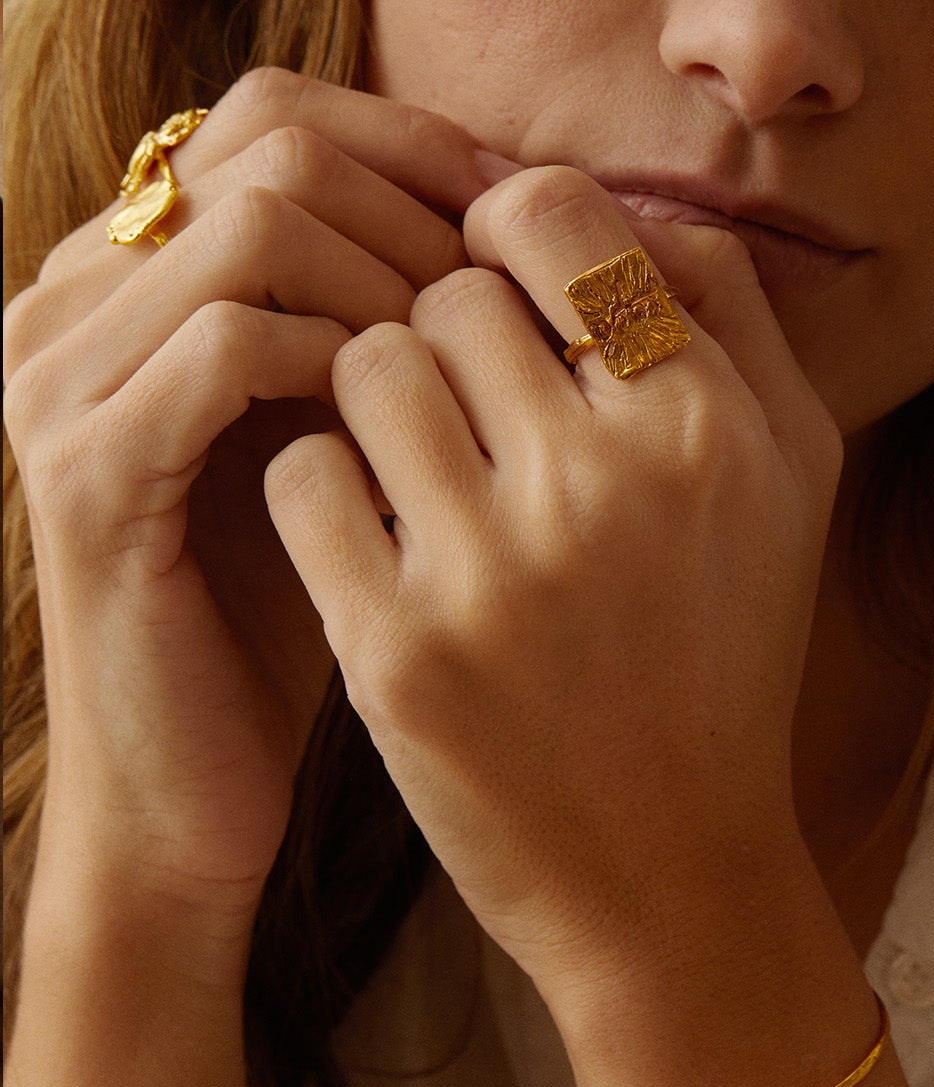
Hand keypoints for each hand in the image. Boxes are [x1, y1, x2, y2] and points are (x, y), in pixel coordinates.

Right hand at [2, 68, 495, 959]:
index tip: (526, 225)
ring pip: (254, 229)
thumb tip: (512, 234)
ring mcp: (69, 381)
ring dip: (396, 284)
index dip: (416, 150)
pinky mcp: (91, 474)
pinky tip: (425, 430)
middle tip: (520, 296)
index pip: (278, 119)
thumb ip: (385, 331)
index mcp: (141, 277)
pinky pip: (231, 345)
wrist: (196, 783)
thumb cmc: (302, 616)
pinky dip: (346, 364)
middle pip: (269, 146)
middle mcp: (82, 300)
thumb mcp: (352, 446)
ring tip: (484, 366)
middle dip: (421, 209)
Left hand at [264, 165, 843, 1000]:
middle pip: (447, 294)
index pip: (550, 216)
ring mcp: (493, 572)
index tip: (514, 297)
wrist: (671, 873)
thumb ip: (734, 318)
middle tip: (484, 422)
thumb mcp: (794, 481)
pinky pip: (304, 476)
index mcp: (705, 431)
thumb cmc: (729, 664)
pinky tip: (383, 543)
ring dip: (385, 411)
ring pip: (365, 369)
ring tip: (433, 484)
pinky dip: (328, 492)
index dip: (513, 237)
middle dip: (455, 342)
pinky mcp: (396, 652)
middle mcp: (604, 487)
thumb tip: (628, 209)